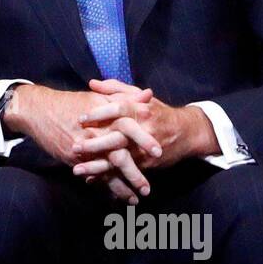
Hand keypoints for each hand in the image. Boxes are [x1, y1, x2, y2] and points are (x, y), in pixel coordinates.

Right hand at [5, 83, 153, 202]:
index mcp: (105, 116)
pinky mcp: (73, 159)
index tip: (158, 153)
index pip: (129, 128)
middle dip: (134, 174)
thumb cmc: (71, 102)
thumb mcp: (99, 96)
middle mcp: (96, 134)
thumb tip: (149, 95)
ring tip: (133, 200)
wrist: (39, 110)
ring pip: (105, 172)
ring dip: (120, 188)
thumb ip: (126, 97)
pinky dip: (102, 186)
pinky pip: (91, 175)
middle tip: (147, 189)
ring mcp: (83, 149)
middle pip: (119, 156)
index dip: (144, 140)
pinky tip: (113, 197)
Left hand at [74, 78, 217, 174]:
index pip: (119, 109)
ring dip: (98, 166)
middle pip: (117, 137)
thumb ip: (115, 89)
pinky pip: (126, 172)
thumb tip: (92, 83)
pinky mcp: (147, 164)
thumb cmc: (158, 112)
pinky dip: (109, 177)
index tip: (81, 118)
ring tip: (78, 170)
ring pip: (120, 159)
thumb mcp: (141, 96)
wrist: (187, 133)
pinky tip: (91, 180)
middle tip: (75, 147)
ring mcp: (145, 149)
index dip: (100, 113)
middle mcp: (144, 129)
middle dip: (95, 144)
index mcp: (142, 109)